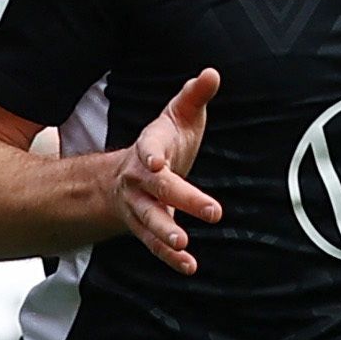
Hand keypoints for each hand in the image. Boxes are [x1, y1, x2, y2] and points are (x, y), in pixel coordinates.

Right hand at [117, 68, 222, 272]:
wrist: (128, 174)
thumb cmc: (164, 141)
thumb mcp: (178, 115)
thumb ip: (194, 96)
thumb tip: (212, 73)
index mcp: (148, 149)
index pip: (148, 149)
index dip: (152, 155)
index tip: (158, 163)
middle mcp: (139, 179)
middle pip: (158, 190)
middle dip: (183, 199)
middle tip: (212, 211)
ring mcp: (139, 206)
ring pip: (150, 221)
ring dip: (165, 234)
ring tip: (184, 243)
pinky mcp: (145, 228)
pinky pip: (154, 245)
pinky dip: (170, 257)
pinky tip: (189, 266)